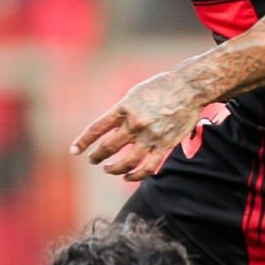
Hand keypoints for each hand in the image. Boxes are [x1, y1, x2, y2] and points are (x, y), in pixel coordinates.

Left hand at [71, 70, 205, 180]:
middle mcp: (136, 123)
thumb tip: (107, 129)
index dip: (83, 141)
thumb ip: (120, 112)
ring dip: (113, 169)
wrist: (189, 88)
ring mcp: (151, 136)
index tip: (74, 151)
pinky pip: (148, 168)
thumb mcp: (134, 94)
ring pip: (126, 163)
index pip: (97, 128)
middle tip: (93, 159)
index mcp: (125, 108)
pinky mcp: (165, 145)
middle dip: (96, 156)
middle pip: (108, 148)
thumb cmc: (160, 88)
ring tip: (108, 169)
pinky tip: (127, 177)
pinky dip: (135, 176)